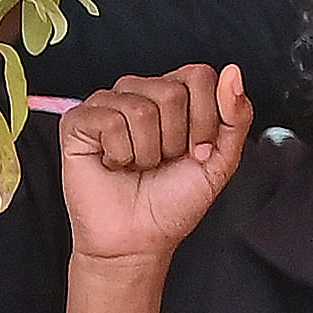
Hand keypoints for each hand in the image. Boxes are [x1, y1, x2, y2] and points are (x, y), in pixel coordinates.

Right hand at [57, 65, 252, 266]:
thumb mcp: (221, 160)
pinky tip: (114, 164)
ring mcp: (106, 105)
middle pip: (171, 91)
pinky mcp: (77, 122)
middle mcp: (138, 93)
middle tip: (164, 162)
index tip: (198, 151)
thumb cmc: (173, 202)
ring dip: (147, 151)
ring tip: (138, 165)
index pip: (198, 75)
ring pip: (140, 108)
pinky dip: (119, 153)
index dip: (205, 118)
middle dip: (176, 138)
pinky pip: (108, 121)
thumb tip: (233, 73)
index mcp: (173, 95)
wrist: (138, 240)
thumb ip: (235, 115)